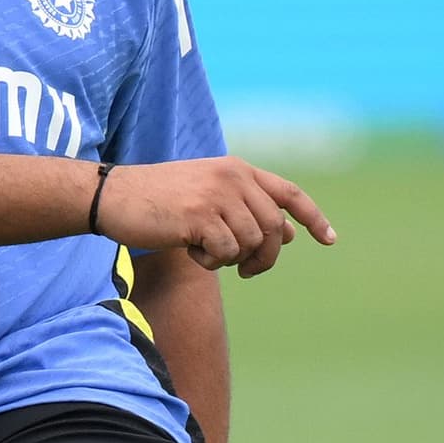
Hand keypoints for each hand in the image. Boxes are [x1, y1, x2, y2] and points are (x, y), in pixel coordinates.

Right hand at [97, 155, 337, 276]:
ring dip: (231, 260)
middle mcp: (233, 178)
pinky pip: (226, 254)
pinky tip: (189, 250)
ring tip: (203, 251)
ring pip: (251, 244)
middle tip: (247, 272)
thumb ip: (246, 208)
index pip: (289, 194)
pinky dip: (210, 263)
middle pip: (273, 229)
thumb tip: (288, 234)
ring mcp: (217, 195)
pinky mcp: (200, 217)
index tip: (329, 239)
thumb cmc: (159, 201)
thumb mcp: (208, 195)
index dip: (314, 218)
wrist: (113, 196)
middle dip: (265, 258)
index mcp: (238, 169)